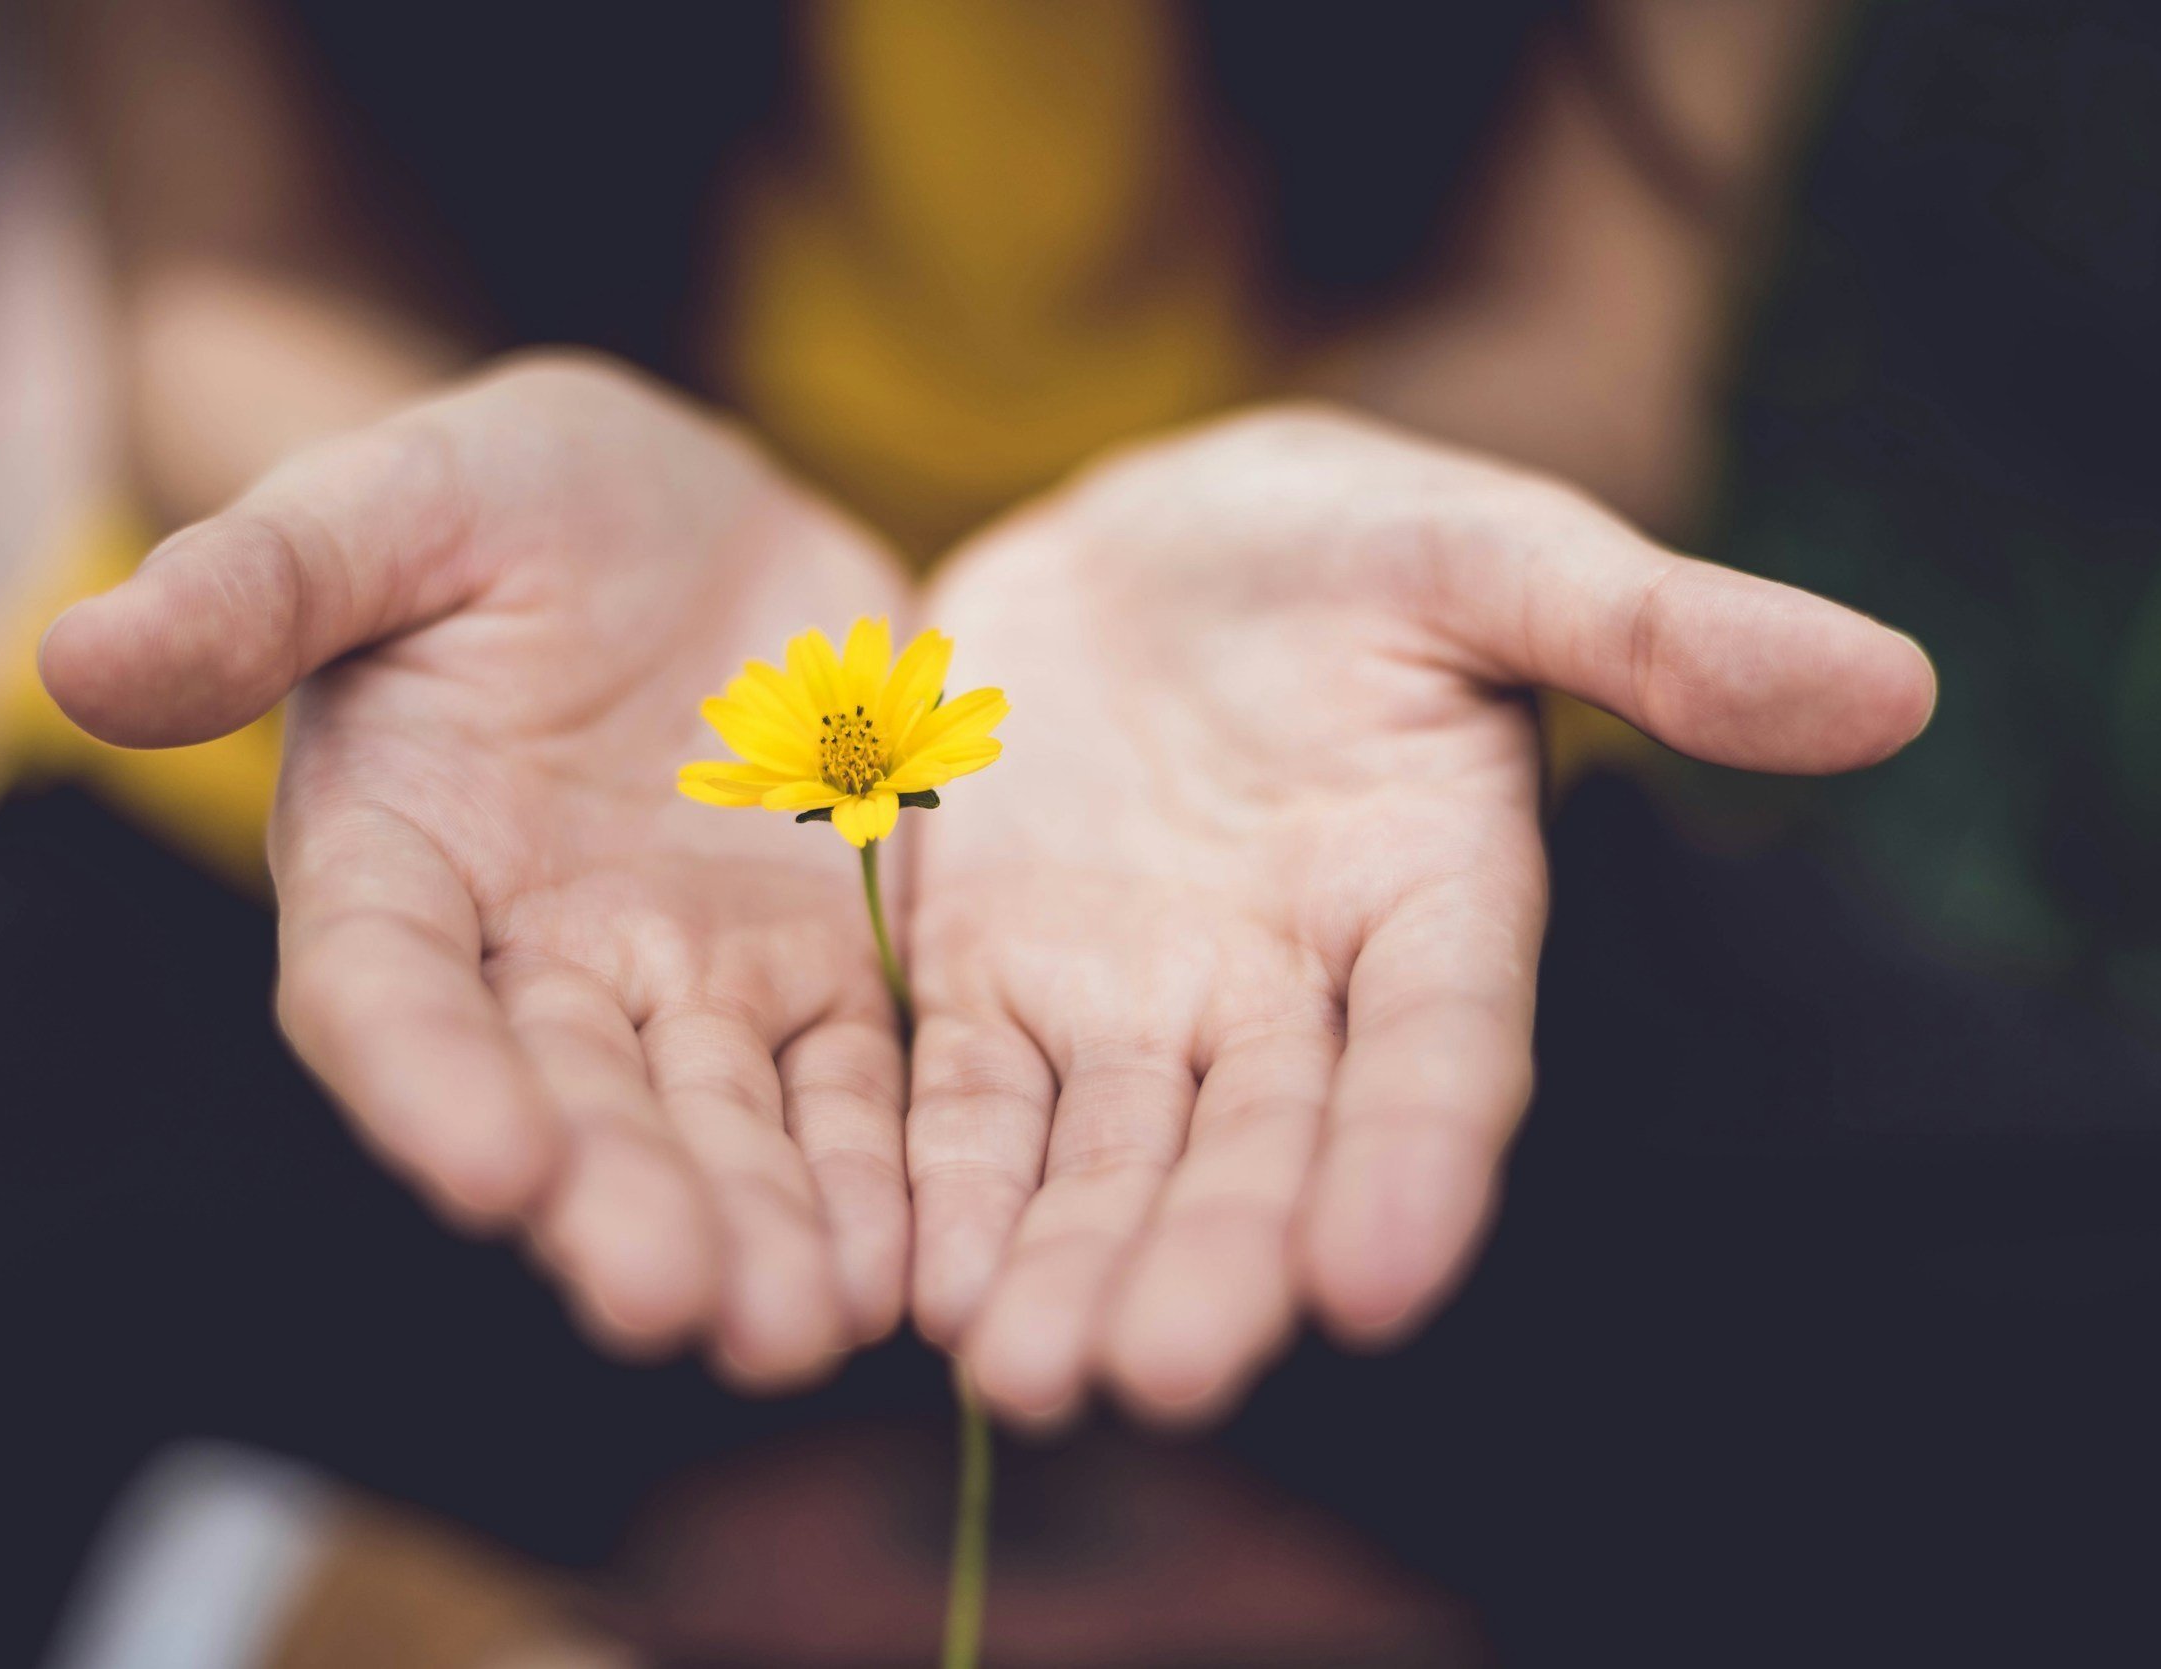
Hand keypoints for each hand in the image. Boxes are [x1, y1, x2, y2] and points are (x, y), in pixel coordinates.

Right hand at [42, 357, 911, 1388]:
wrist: (684, 513)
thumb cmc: (504, 496)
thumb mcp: (391, 501)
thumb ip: (260, 582)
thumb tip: (76, 652)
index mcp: (395, 859)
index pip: (386, 993)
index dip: (428, 1083)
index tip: (490, 1170)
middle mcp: (531, 957)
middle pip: (567, 1101)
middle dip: (618, 1204)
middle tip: (677, 1305)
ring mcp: (683, 977)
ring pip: (718, 1123)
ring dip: (759, 1228)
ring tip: (805, 1326)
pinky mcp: (818, 968)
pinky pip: (851, 1083)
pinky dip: (878, 1169)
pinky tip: (915, 1258)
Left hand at [904, 406, 1934, 1426]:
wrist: (1143, 546)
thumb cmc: (1340, 542)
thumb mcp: (1485, 551)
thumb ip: (1653, 627)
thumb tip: (1892, 683)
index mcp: (1431, 899)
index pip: (1441, 1051)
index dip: (1417, 1159)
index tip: (1378, 1279)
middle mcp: (1287, 991)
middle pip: (1259, 1146)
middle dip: (1213, 1259)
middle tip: (1158, 1376)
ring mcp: (1133, 1001)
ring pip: (1107, 1157)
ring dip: (1066, 1265)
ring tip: (1020, 1375)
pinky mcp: (991, 982)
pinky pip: (965, 1100)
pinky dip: (944, 1185)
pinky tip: (915, 1283)